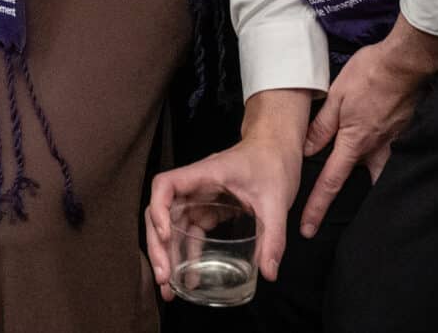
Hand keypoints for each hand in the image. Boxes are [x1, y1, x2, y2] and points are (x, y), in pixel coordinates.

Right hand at [144, 114, 304, 295]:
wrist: (279, 148)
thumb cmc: (274, 162)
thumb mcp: (276, 201)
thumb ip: (273, 237)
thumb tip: (268, 272)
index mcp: (206, 174)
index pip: (165, 185)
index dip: (158, 209)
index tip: (166, 235)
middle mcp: (196, 186)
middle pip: (162, 213)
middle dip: (158, 246)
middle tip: (164, 277)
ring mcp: (201, 199)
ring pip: (173, 227)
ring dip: (168, 256)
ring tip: (169, 288)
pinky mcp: (210, 210)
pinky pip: (191, 233)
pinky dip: (187, 255)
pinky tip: (189, 277)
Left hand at [297, 23, 437, 235]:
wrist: (405, 63)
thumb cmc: (369, 74)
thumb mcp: (336, 96)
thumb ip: (322, 126)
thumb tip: (306, 150)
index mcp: (354, 142)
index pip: (331, 182)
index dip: (317, 206)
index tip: (307, 228)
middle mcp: (376, 150)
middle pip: (362, 184)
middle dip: (351, 201)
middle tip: (341, 210)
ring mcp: (395, 145)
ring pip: (382, 174)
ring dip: (374, 182)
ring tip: (368, 187)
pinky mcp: (407, 136)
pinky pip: (397, 157)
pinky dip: (390, 162)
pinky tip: (385, 156)